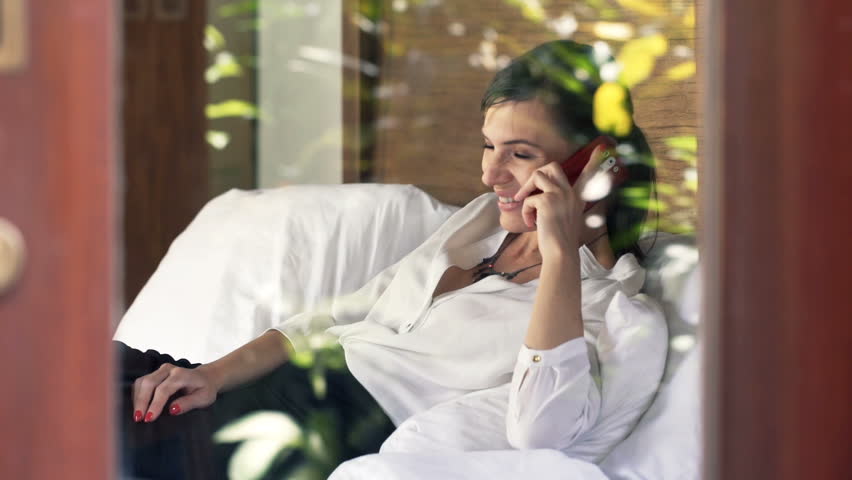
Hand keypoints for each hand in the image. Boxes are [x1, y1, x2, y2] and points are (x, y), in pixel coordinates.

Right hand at [132, 363, 219, 422]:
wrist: (205, 378)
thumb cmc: (205, 389)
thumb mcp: (204, 398)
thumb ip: (189, 403)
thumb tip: (172, 410)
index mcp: (182, 375)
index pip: (164, 389)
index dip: (155, 404)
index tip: (149, 418)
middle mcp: (170, 369)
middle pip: (149, 383)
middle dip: (141, 402)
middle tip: (138, 419)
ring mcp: (161, 370)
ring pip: (142, 382)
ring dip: (137, 399)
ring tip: (136, 416)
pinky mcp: (155, 374)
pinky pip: (141, 383)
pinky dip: (136, 395)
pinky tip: (137, 407)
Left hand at [514, 144, 609, 260]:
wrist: (560, 252)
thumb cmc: (559, 241)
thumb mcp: (564, 218)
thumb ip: (557, 205)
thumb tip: (537, 199)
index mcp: (577, 197)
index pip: (587, 175)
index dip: (593, 162)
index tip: (601, 149)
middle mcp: (570, 193)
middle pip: (552, 166)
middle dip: (537, 174)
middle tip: (528, 191)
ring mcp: (559, 195)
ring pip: (537, 176)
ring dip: (526, 191)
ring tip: (526, 208)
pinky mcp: (547, 201)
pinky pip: (529, 199)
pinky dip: (526, 211)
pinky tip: (531, 223)